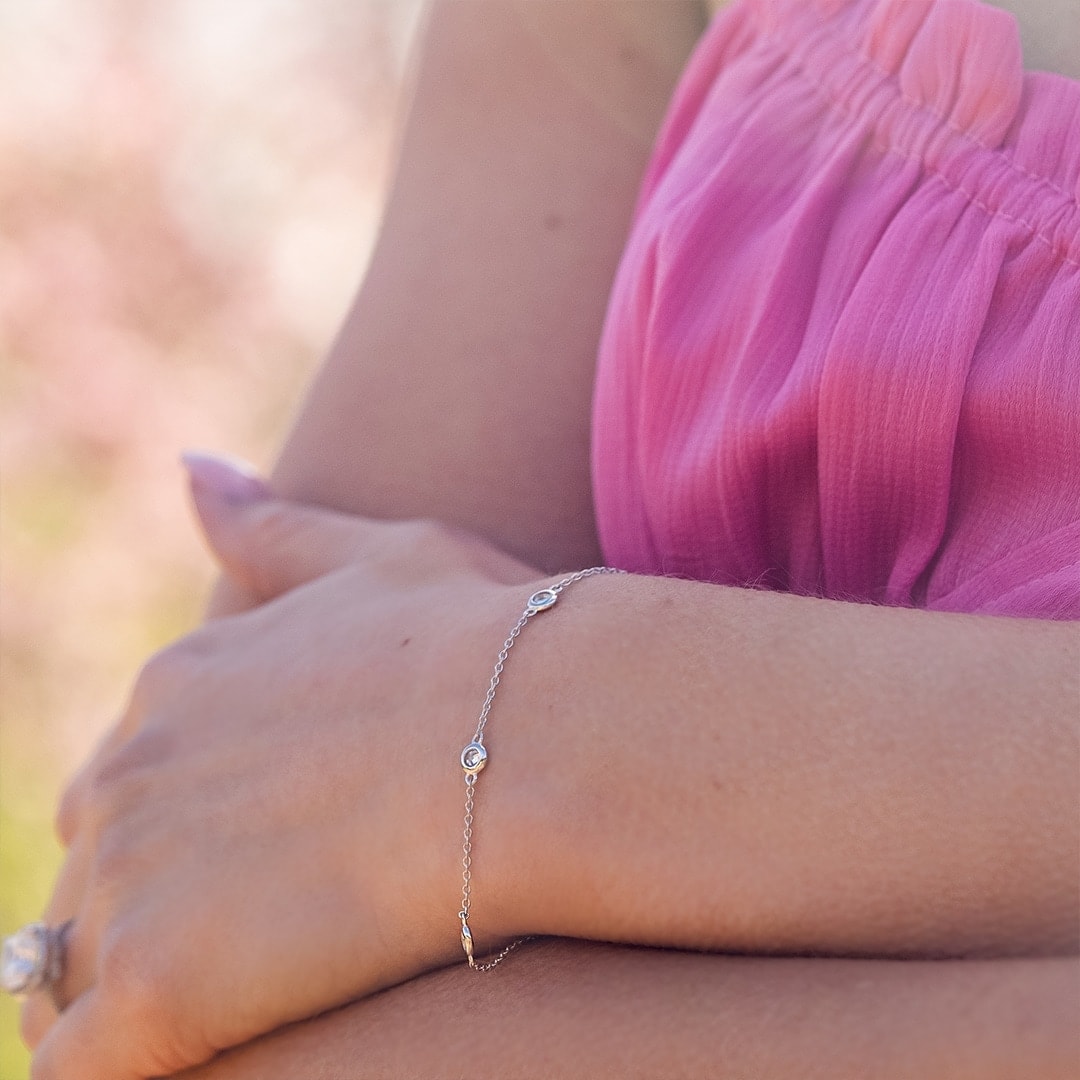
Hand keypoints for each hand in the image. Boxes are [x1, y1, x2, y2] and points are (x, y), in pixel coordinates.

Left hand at [24, 452, 541, 1079]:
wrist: (537, 733)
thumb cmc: (483, 639)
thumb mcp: (374, 554)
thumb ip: (267, 528)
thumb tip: (190, 468)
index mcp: (176, 687)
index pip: (126, 780)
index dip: (185, 830)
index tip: (262, 860)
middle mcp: (129, 773)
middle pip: (91, 870)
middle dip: (149, 906)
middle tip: (259, 934)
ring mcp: (132, 878)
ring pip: (73, 966)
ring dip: (129, 986)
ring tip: (242, 989)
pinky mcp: (160, 986)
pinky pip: (81, 1069)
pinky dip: (121, 1068)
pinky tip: (195, 1056)